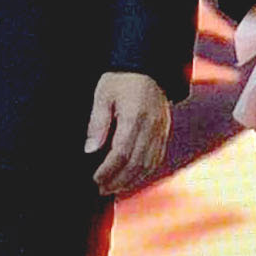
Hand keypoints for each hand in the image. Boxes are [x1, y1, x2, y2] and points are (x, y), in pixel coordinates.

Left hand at [88, 71, 172, 194]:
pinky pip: (157, 158)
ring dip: (131, 180)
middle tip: (102, 189)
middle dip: (118, 180)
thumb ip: (97, 123)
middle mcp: (151, 126)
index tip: (95, 178)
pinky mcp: (164, 132)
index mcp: (135, 116)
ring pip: (148, 164)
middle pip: (135, 163)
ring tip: (114, 188)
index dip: (108, 170)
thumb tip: (90, 150)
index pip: (121, 152)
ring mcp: (161, 130)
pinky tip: (132, 177)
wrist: (148, 66)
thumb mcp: (103, 95)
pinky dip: (144, 172)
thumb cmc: (122, 78)